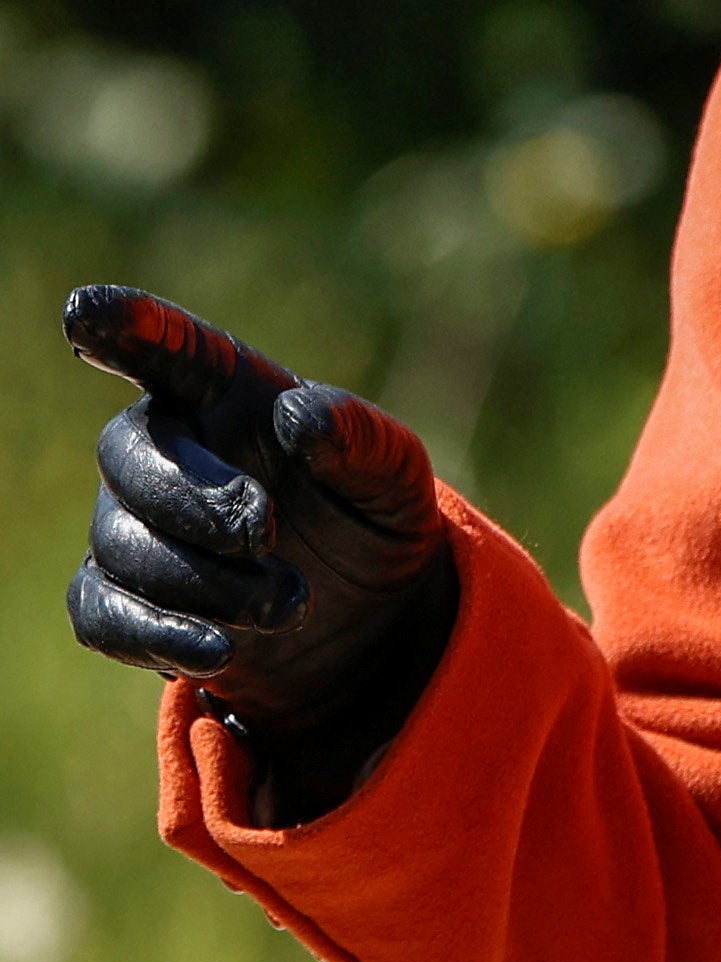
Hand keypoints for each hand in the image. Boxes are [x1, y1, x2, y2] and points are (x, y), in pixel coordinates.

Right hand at [64, 284, 457, 819]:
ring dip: (202, 581)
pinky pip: (103, 612)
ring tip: (287, 602)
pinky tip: (219, 651)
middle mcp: (172, 448)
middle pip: (129, 451)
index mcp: (232, 393)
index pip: (172, 349)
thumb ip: (361, 437)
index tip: (84, 309)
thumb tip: (300, 417)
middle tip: (264, 531)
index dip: (130, 326)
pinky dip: (158, 633)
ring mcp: (138, 525)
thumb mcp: (395, 477)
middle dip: (190, 496)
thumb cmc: (371, 516)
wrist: (370, 619)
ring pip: (121, 543)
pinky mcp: (127, 600)